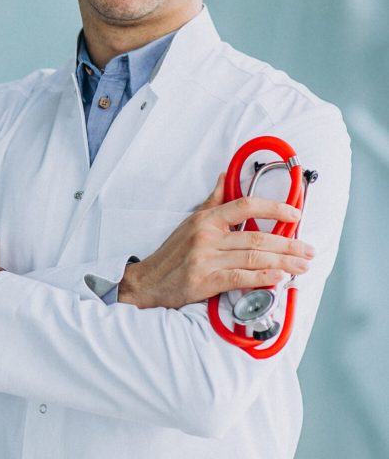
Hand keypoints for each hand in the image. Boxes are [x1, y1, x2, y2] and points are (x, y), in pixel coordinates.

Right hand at [117, 174, 314, 309]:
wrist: (149, 281)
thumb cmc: (173, 252)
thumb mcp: (190, 221)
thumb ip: (213, 201)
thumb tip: (225, 176)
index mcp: (206, 219)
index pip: (245, 206)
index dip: (273, 208)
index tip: (295, 214)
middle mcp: (206, 236)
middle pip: (256, 236)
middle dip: (288, 244)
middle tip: (309, 250)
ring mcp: (206, 259)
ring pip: (253, 257)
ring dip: (283, 262)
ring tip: (302, 266)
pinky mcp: (205, 281)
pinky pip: (240, 278)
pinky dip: (262, 278)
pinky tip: (279, 278)